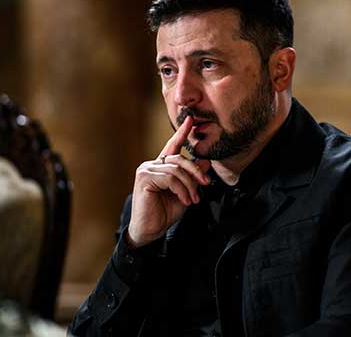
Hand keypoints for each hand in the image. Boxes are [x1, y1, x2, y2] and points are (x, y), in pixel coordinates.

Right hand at [127, 116, 210, 247]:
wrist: (150, 231)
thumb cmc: (165, 213)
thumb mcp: (186, 193)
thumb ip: (193, 178)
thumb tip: (205, 162)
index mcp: (161, 167)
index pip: (173, 145)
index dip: (182, 132)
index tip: (191, 119)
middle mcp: (152, 165)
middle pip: (180, 159)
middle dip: (196, 171)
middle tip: (206, 184)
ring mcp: (146, 170)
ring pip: (177, 169)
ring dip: (189, 185)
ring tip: (192, 199)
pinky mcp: (145, 178)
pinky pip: (170, 178)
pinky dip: (181, 189)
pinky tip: (184, 200)